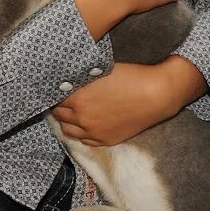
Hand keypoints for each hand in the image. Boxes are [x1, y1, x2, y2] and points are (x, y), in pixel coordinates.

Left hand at [51, 57, 206, 145]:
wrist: (155, 95)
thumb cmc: (130, 76)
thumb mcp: (100, 70)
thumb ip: (79, 78)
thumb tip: (65, 81)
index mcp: (77, 97)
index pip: (54, 97)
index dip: (54, 91)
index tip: (55, 86)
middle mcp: (81, 117)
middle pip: (58, 114)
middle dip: (58, 105)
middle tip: (62, 97)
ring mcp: (93, 131)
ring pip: (68, 130)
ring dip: (66, 121)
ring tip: (71, 111)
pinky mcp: (105, 140)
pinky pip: (84, 140)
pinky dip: (80, 132)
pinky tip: (84, 123)